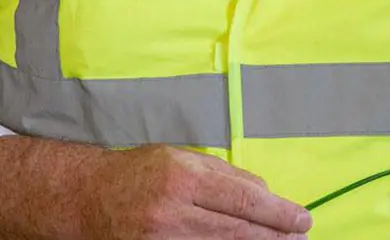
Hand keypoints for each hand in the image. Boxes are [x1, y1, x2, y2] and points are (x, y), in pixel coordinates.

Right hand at [74, 145, 312, 238]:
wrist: (87, 198)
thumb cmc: (139, 172)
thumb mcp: (182, 158)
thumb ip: (224, 174)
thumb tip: (265, 194)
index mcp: (183, 177)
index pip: (244, 200)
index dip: (279, 213)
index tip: (302, 219)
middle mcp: (173, 211)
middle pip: (238, 231)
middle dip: (275, 237)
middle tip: (301, 238)